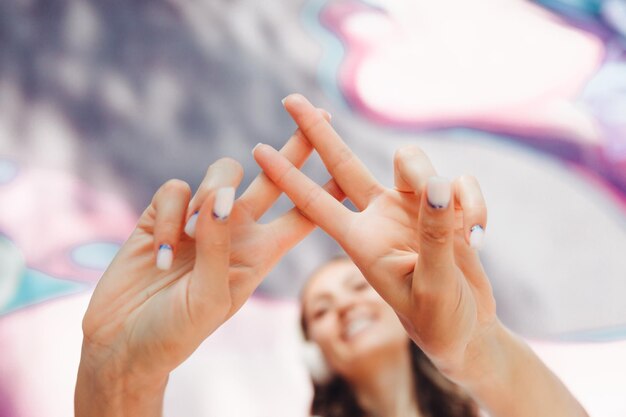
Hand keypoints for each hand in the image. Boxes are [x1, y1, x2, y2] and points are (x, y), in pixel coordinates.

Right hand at [78, 113, 342, 388]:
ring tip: (193, 234)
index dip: (327, 191)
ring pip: (222, 174)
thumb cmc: (175, 332)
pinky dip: (170, 216)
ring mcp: (201, 220)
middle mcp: (236, 231)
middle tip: (318, 114)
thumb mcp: (209, 297)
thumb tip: (222, 197)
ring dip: (210, 194)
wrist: (125, 342)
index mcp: (260, 254)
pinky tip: (161, 252)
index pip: (303, 215)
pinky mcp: (165, 215)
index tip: (348, 163)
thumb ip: (220, 246)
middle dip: (296, 148)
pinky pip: (175, 190)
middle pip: (275, 179)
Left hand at [253, 94, 495, 374]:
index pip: (315, 203)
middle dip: (317, 133)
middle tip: (290, 99)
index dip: (287, 176)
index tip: (257, 149)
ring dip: (435, 181)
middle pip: (343, 164)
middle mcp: (379, 217)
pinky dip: (474, 202)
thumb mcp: (434, 287)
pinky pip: (458, 181)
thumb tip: (437, 186)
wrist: (468, 329)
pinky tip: (478, 236)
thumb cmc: (441, 321)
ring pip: (412, 162)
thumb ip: (435, 238)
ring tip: (462, 228)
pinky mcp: (445, 205)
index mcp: (361, 242)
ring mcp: (411, 208)